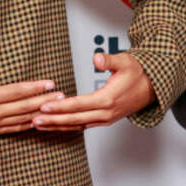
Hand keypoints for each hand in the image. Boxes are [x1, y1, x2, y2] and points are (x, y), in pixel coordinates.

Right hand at [0, 46, 63, 139]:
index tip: (50, 83)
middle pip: (24, 107)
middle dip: (45, 101)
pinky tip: (36, 124)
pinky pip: (12, 129)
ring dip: (39, 114)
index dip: (35, 87)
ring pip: (21, 120)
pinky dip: (26, 126)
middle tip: (62, 97)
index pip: (17, 91)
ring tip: (55, 110)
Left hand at [31, 52, 155, 130]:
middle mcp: (105, 113)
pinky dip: (67, 126)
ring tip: (38, 125)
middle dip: (53, 120)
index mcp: (108, 99)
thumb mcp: (125, 61)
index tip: (44, 107)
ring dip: (57, 126)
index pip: (78, 105)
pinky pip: (82, 126)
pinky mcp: (103, 120)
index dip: (60, 107)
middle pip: (74, 119)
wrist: (151, 87)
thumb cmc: (137, 73)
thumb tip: (96, 58)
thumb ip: (109, 60)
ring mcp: (105, 119)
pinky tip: (55, 126)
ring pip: (77, 125)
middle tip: (34, 120)